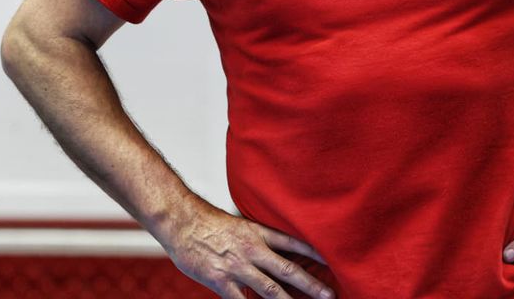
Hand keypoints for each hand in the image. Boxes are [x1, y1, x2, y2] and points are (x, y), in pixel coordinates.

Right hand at [162, 206, 333, 298]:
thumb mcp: (239, 224)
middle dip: (311, 284)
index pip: (293, 242)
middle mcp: (252, 249)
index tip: (332, 262)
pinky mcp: (221, 282)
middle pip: (288, 268)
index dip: (314, 252)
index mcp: (258, 232)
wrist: (181, 221)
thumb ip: (256, 238)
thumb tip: (273, 249)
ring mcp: (238, 267)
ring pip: (270, 289)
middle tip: (329, 295)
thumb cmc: (208, 223)